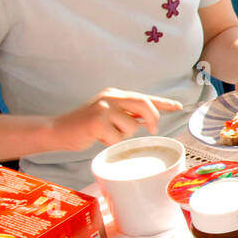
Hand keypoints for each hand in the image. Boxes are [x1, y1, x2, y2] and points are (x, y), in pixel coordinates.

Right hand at [52, 88, 182, 150]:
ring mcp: (103, 108)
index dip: (163, 102)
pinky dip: (110, 142)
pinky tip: (98, 138)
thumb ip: (127, 114)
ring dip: (122, 136)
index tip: (179, 106)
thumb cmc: (85, 127)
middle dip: (153, 118)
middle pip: (144, 104)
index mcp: (115, 95)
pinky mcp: (97, 122)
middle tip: (153, 129)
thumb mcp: (108, 115)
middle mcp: (110, 97)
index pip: (145, 97)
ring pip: (131, 126)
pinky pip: (117, 137)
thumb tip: (149, 119)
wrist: (58, 131)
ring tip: (106, 134)